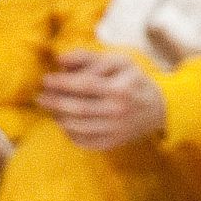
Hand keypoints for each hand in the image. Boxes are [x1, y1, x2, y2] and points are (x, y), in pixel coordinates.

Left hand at [38, 49, 164, 149]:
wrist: (160, 107)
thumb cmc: (133, 80)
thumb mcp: (117, 61)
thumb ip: (87, 57)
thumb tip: (59, 60)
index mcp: (120, 88)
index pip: (84, 85)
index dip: (61, 83)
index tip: (45, 80)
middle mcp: (118, 111)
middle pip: (78, 109)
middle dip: (54, 102)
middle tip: (40, 97)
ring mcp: (116, 130)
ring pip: (78, 127)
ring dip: (59, 117)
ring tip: (50, 108)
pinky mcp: (114, 143)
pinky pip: (84, 141)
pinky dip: (69, 133)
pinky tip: (64, 122)